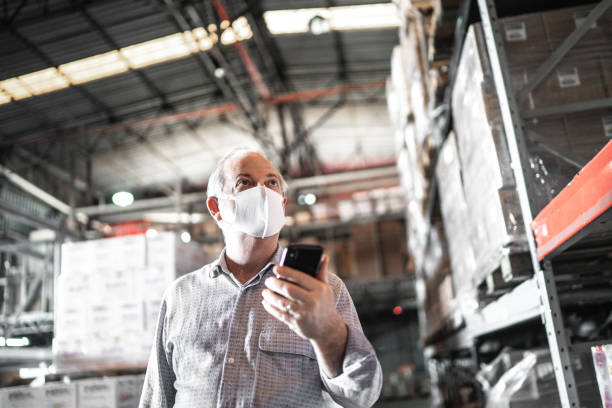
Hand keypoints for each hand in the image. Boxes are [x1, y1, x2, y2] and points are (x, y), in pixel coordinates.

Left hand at [261, 254, 347, 376]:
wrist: (327, 329)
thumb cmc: (325, 304)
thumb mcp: (326, 288)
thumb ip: (321, 272)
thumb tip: (324, 257)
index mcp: (319, 289)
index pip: (300, 277)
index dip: (286, 272)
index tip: (276, 268)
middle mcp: (312, 301)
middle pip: (288, 290)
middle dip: (275, 284)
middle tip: (268, 280)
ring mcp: (304, 313)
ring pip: (282, 302)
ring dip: (270, 296)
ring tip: (265, 291)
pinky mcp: (296, 323)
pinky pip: (280, 314)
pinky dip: (271, 308)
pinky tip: (266, 302)